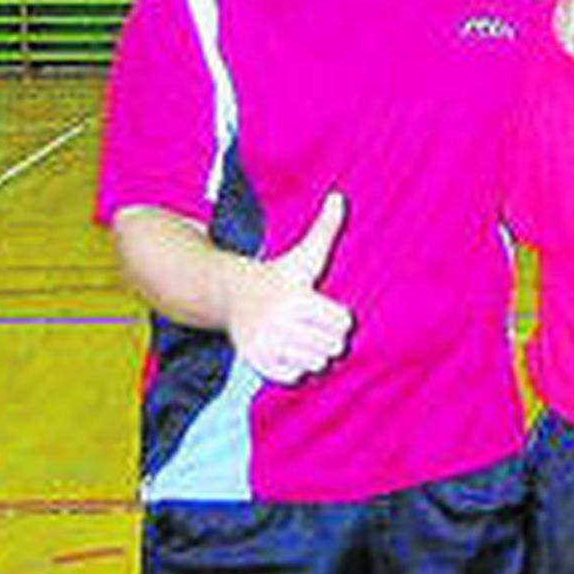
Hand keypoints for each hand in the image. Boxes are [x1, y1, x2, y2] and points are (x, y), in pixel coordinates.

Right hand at [225, 192, 353, 383]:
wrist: (230, 293)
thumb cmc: (278, 275)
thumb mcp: (303, 254)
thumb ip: (325, 228)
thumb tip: (339, 197)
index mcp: (295, 298)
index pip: (343, 323)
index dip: (340, 317)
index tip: (325, 309)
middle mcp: (278, 323)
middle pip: (332, 346)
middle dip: (327, 337)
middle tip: (311, 324)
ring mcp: (265, 344)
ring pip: (316, 363)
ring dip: (313, 353)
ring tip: (299, 336)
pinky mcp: (256, 362)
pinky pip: (295, 377)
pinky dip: (296, 367)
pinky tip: (287, 349)